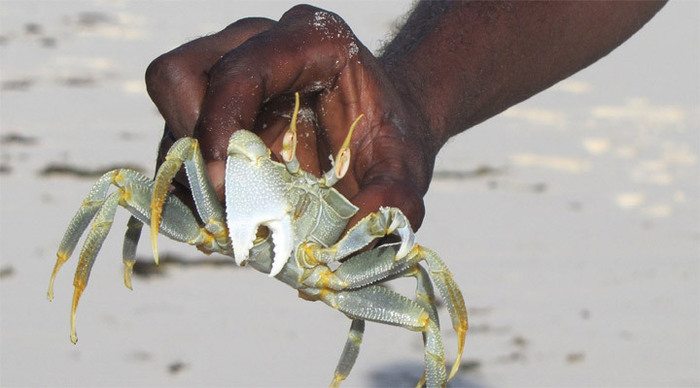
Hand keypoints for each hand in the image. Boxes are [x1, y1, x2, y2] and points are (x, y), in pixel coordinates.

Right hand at [146, 5, 434, 229]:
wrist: (381, 131)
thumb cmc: (390, 141)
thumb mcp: (405, 167)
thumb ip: (395, 197)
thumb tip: (350, 236)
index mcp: (309, 40)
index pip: (239, 72)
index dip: (220, 128)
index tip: (225, 189)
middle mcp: (257, 43)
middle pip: (181, 78)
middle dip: (193, 146)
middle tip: (226, 198)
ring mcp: (228, 68)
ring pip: (170, 110)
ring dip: (187, 167)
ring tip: (229, 208)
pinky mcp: (212, 104)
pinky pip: (176, 135)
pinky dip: (188, 176)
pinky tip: (226, 205)